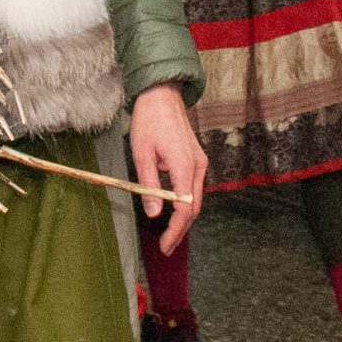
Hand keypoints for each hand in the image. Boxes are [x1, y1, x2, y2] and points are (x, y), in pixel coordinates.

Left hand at [128, 83, 207, 250]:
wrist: (163, 94)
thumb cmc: (149, 120)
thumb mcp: (142, 153)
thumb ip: (149, 185)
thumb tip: (154, 213)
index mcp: (184, 165)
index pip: (185, 208)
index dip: (175, 230)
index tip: (164, 245)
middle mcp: (198, 166)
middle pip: (194, 207)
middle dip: (181, 229)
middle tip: (166, 247)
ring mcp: (200, 162)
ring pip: (196, 199)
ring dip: (184, 218)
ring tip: (169, 235)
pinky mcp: (197, 159)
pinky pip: (194, 187)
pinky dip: (186, 203)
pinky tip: (174, 212)